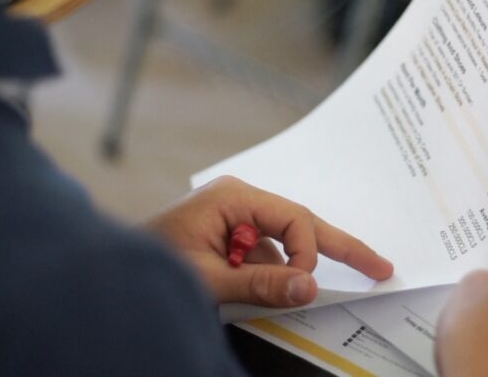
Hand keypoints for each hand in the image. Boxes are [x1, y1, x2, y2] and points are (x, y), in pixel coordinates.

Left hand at [147, 175, 393, 307]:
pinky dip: (270, 275)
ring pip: (285, 244)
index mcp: (234, 198)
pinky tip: (248, 289)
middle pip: (301, 224)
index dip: (307, 255)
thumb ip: (261, 283)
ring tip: (251, 287)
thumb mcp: (208, 278)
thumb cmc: (150, 262)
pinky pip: (265, 255)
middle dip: (339, 247)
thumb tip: (309, 286)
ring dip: (287, 270)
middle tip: (380, 266)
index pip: (295, 220)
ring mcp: (235, 219)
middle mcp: (239, 201)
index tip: (303, 287)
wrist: (107, 271)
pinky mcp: (230, 237)